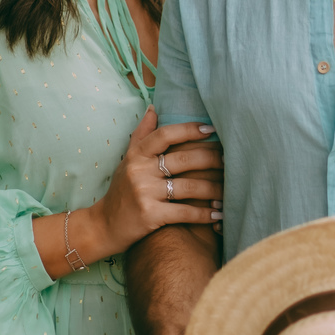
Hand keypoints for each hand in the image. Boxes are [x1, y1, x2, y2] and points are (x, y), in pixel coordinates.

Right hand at [93, 109, 222, 255]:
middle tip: (230, 162)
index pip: (165, 135)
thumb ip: (142, 134)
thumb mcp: (127, 160)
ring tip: (228, 192)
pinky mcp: (150, 215)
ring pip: (189, 187)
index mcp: (136, 154)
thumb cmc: (121, 190)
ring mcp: (144, 193)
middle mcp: (139, 170)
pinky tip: (218, 215)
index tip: (211, 130)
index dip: (189, 130)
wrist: (104, 226)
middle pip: (184, 160)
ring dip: (214, 190)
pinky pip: (184, 212)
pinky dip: (204, 214)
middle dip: (211, 160)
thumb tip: (154, 108)